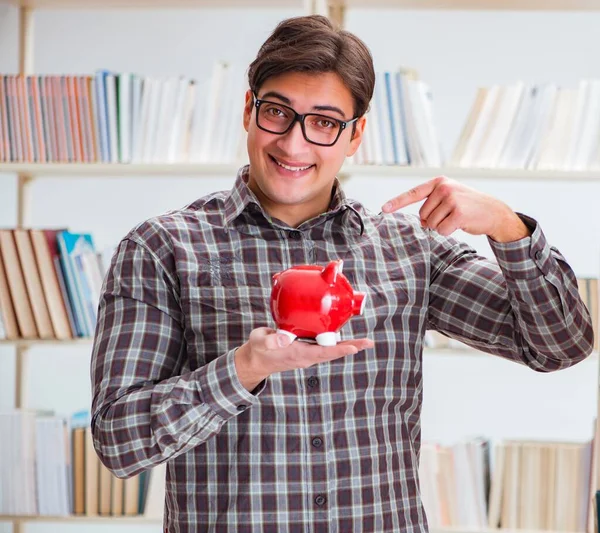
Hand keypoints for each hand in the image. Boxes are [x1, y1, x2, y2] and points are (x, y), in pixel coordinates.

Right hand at [234, 327, 373, 391]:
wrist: (257, 359)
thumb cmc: (258, 349)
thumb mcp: (259, 342)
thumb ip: (270, 339)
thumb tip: (285, 338)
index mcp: (297, 354)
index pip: (322, 353)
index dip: (338, 350)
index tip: (353, 348)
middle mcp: (307, 356)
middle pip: (333, 353)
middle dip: (351, 348)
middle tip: (368, 343)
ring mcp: (308, 354)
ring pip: (331, 350)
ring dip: (348, 345)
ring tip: (364, 342)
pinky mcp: (307, 349)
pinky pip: (325, 346)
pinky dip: (336, 341)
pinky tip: (345, 336)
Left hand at [382, 176, 529, 241]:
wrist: (493, 211)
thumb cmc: (467, 206)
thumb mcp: (449, 197)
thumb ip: (431, 204)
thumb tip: (420, 222)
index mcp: (439, 182)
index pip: (413, 193)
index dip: (397, 202)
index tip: (384, 209)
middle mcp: (444, 188)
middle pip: (422, 215)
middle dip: (433, 220)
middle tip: (451, 215)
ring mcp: (452, 199)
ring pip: (431, 224)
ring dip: (442, 226)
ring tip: (457, 218)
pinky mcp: (458, 213)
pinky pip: (441, 230)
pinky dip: (449, 231)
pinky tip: (461, 224)